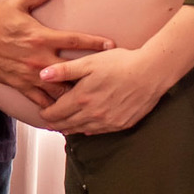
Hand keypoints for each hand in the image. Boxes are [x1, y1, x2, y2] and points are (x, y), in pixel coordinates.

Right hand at [0, 0, 112, 108]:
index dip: (95, 43)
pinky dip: (53, 106)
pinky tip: (66, 113)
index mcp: (41, 37)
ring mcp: (29, 74)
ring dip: (74, 95)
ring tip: (92, 101)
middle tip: (109, 81)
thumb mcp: (16, 3)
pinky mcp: (20, 85)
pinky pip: (40, 100)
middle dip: (90, 76)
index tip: (112, 46)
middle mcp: (38, 58)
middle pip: (72, 71)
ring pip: (58, 91)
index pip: (75, 40)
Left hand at [37, 45, 166, 133]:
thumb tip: (42, 75)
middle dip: (55, 124)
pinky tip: (86, 128)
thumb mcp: (90, 62)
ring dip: (70, 129)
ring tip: (63, 127)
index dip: (46, 113)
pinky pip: (99, 131)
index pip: (56, 112)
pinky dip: (89, 129)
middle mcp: (92, 114)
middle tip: (49, 123)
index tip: (42, 112)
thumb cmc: (121, 63)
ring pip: (82, 130)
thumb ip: (65, 70)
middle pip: (67, 124)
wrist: (151, 73)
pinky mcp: (121, 124)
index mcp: (82, 98)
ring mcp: (107, 121)